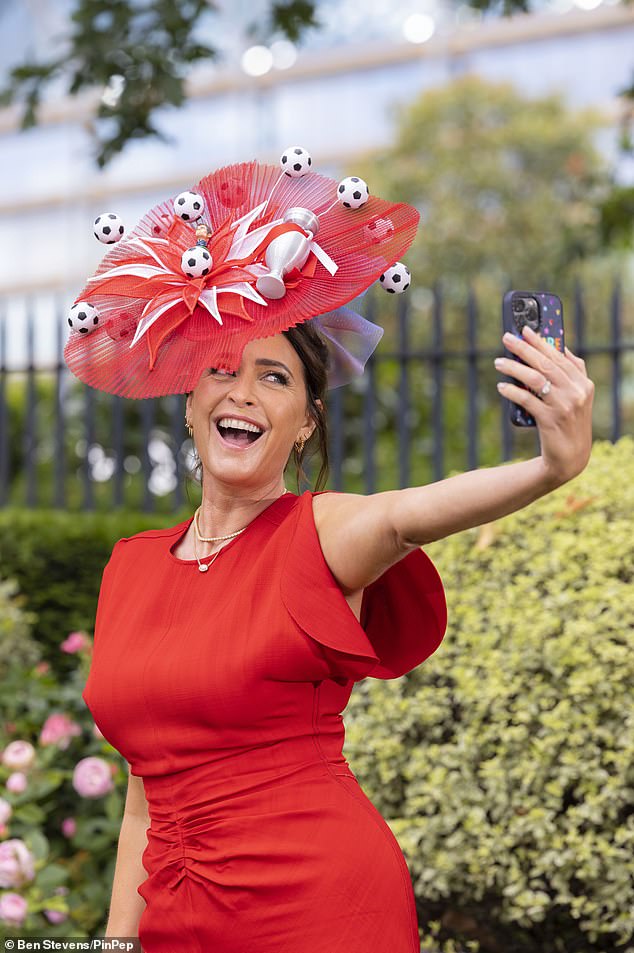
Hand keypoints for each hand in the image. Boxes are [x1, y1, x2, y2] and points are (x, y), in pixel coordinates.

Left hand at [494, 325, 594, 486]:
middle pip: (545, 364)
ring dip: (514, 368)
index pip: (559, 356)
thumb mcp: (578, 397)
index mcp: (583, 383)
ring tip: (498, 362)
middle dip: (524, 348)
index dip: (541, 341)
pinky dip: (512, 391)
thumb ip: (573, 373)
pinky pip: (527, 400)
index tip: (524, 330)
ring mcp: (563, 406)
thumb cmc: (570, 423)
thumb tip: (560, 347)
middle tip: (506, 339)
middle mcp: (576, 392)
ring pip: (535, 379)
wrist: (570, 457)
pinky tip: (501, 386)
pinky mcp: (549, 420)